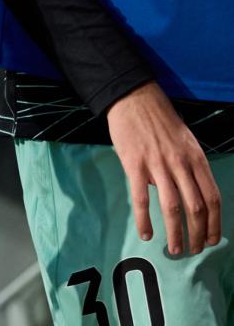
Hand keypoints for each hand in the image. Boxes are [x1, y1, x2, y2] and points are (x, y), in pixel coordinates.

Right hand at [107, 82, 221, 255]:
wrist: (133, 98)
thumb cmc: (159, 120)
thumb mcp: (185, 142)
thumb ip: (187, 168)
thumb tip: (181, 193)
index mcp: (196, 159)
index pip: (213, 198)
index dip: (215, 224)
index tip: (211, 240)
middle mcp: (181, 164)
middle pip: (196, 208)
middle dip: (197, 235)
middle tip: (193, 250)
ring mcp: (157, 164)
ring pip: (172, 207)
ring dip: (176, 233)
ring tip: (175, 250)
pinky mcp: (134, 164)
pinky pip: (141, 198)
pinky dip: (144, 219)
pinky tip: (146, 233)